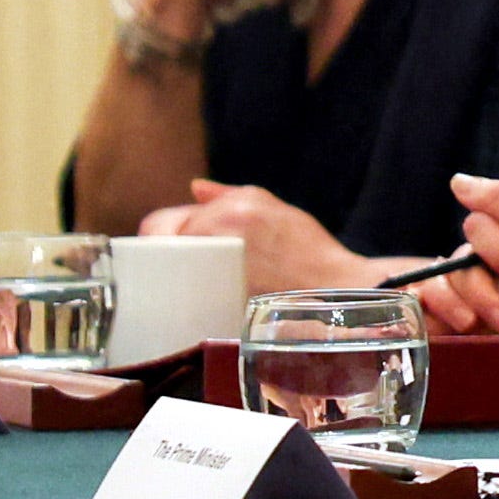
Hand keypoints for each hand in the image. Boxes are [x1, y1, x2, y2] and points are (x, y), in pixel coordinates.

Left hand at [139, 182, 377, 297]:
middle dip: (168, 257)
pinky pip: (188, 305)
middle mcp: (217, 239)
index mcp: (225, 212)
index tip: (173, 246)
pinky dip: (192, 303)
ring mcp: (215, 277)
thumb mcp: (272, 207)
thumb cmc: (309, 251)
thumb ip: (226, 194)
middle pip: (159, 253)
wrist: (339, 292)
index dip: (163, 234)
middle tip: (189, 267)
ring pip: (171, 281)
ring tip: (204, 286)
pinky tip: (211, 304)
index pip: (158, 224)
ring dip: (179, 280)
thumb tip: (195, 188)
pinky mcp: (220, 309)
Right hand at [425, 172, 498, 336]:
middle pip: (463, 254)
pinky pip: (427, 310)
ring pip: (440, 283)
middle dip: (482, 283)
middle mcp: (486, 255)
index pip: (486, 216)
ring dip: (451, 302)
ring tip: (473, 326)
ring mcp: (470, 287)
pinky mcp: (460, 317)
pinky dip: (427, 317)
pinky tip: (440, 335)